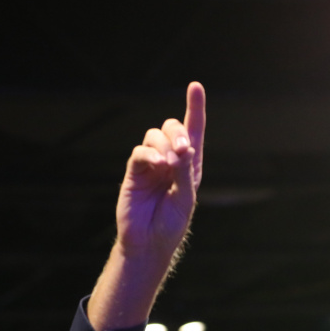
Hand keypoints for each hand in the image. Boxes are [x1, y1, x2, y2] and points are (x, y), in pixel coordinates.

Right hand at [114, 81, 205, 267]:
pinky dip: (149, 154)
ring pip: (154, 136)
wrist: (149, 243)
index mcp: (189, 165)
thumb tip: (184, 146)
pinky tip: (157, 165)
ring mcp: (151, 164)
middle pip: (172, 127)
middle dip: (178, 132)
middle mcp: (170, 160)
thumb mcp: (185, 198)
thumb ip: (185, 172)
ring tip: (169, 165)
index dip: (195, 108)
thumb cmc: (171, 224)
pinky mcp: (134, 172)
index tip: (195, 87)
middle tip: (183, 150)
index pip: (194, 131)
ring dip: (164, 145)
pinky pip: (140, 152)